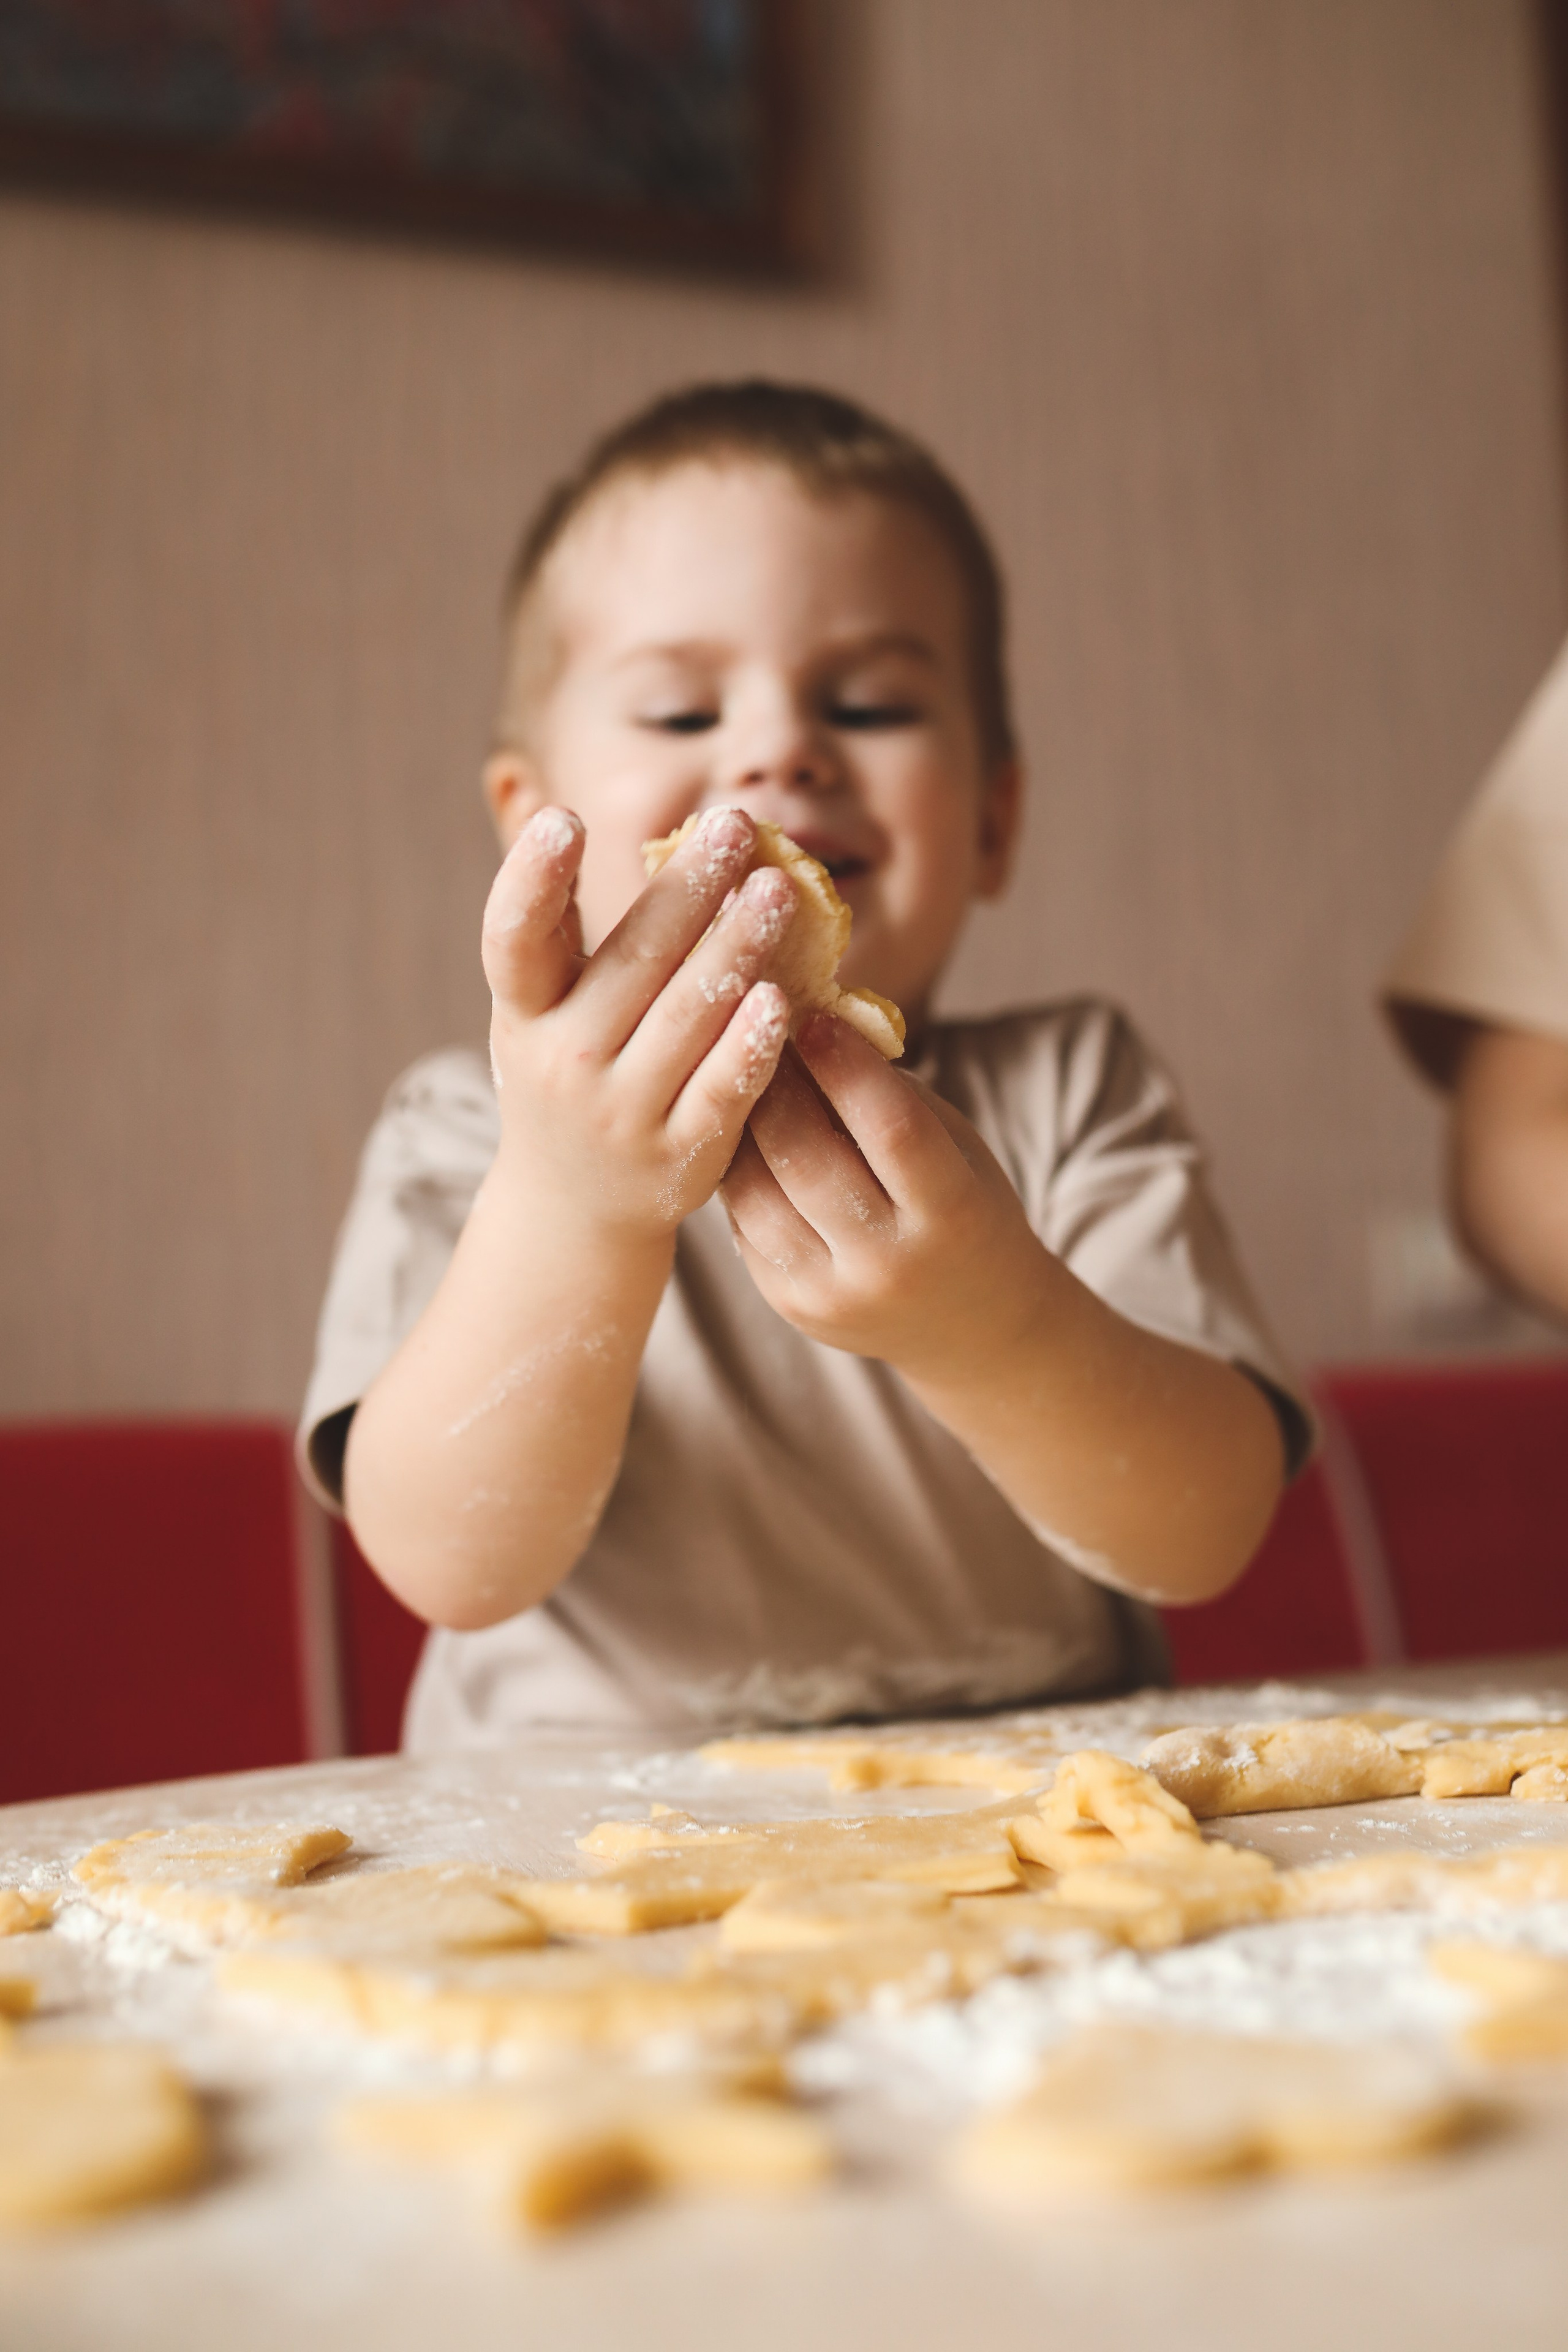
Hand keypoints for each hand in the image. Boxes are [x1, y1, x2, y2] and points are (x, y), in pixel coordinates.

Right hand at [482, 804, 794, 1239]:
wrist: (574, 1207)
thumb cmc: (567, 1070)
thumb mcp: (540, 1007)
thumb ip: (556, 928)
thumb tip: (560, 819)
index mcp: (524, 1013)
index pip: (514, 940)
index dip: (531, 880)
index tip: (564, 818)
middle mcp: (563, 1061)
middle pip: (632, 961)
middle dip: (688, 888)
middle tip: (738, 825)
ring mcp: (621, 1113)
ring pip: (687, 1017)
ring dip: (737, 947)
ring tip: (779, 891)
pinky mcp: (678, 1155)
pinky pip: (722, 1092)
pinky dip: (751, 1047)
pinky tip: (784, 999)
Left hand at [720, 1011, 1050, 1380]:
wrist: (973, 1325)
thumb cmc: (967, 1212)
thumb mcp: (955, 1150)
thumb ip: (892, 1098)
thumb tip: (811, 1024)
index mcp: (951, 1215)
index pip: (889, 1126)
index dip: (845, 1065)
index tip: (815, 1015)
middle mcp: (888, 1264)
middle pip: (807, 1155)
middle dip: (777, 1084)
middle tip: (760, 1033)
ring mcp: (832, 1294)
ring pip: (756, 1190)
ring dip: (744, 1124)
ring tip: (744, 1080)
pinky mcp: (790, 1305)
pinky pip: (744, 1222)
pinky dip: (739, 1171)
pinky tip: (744, 1136)